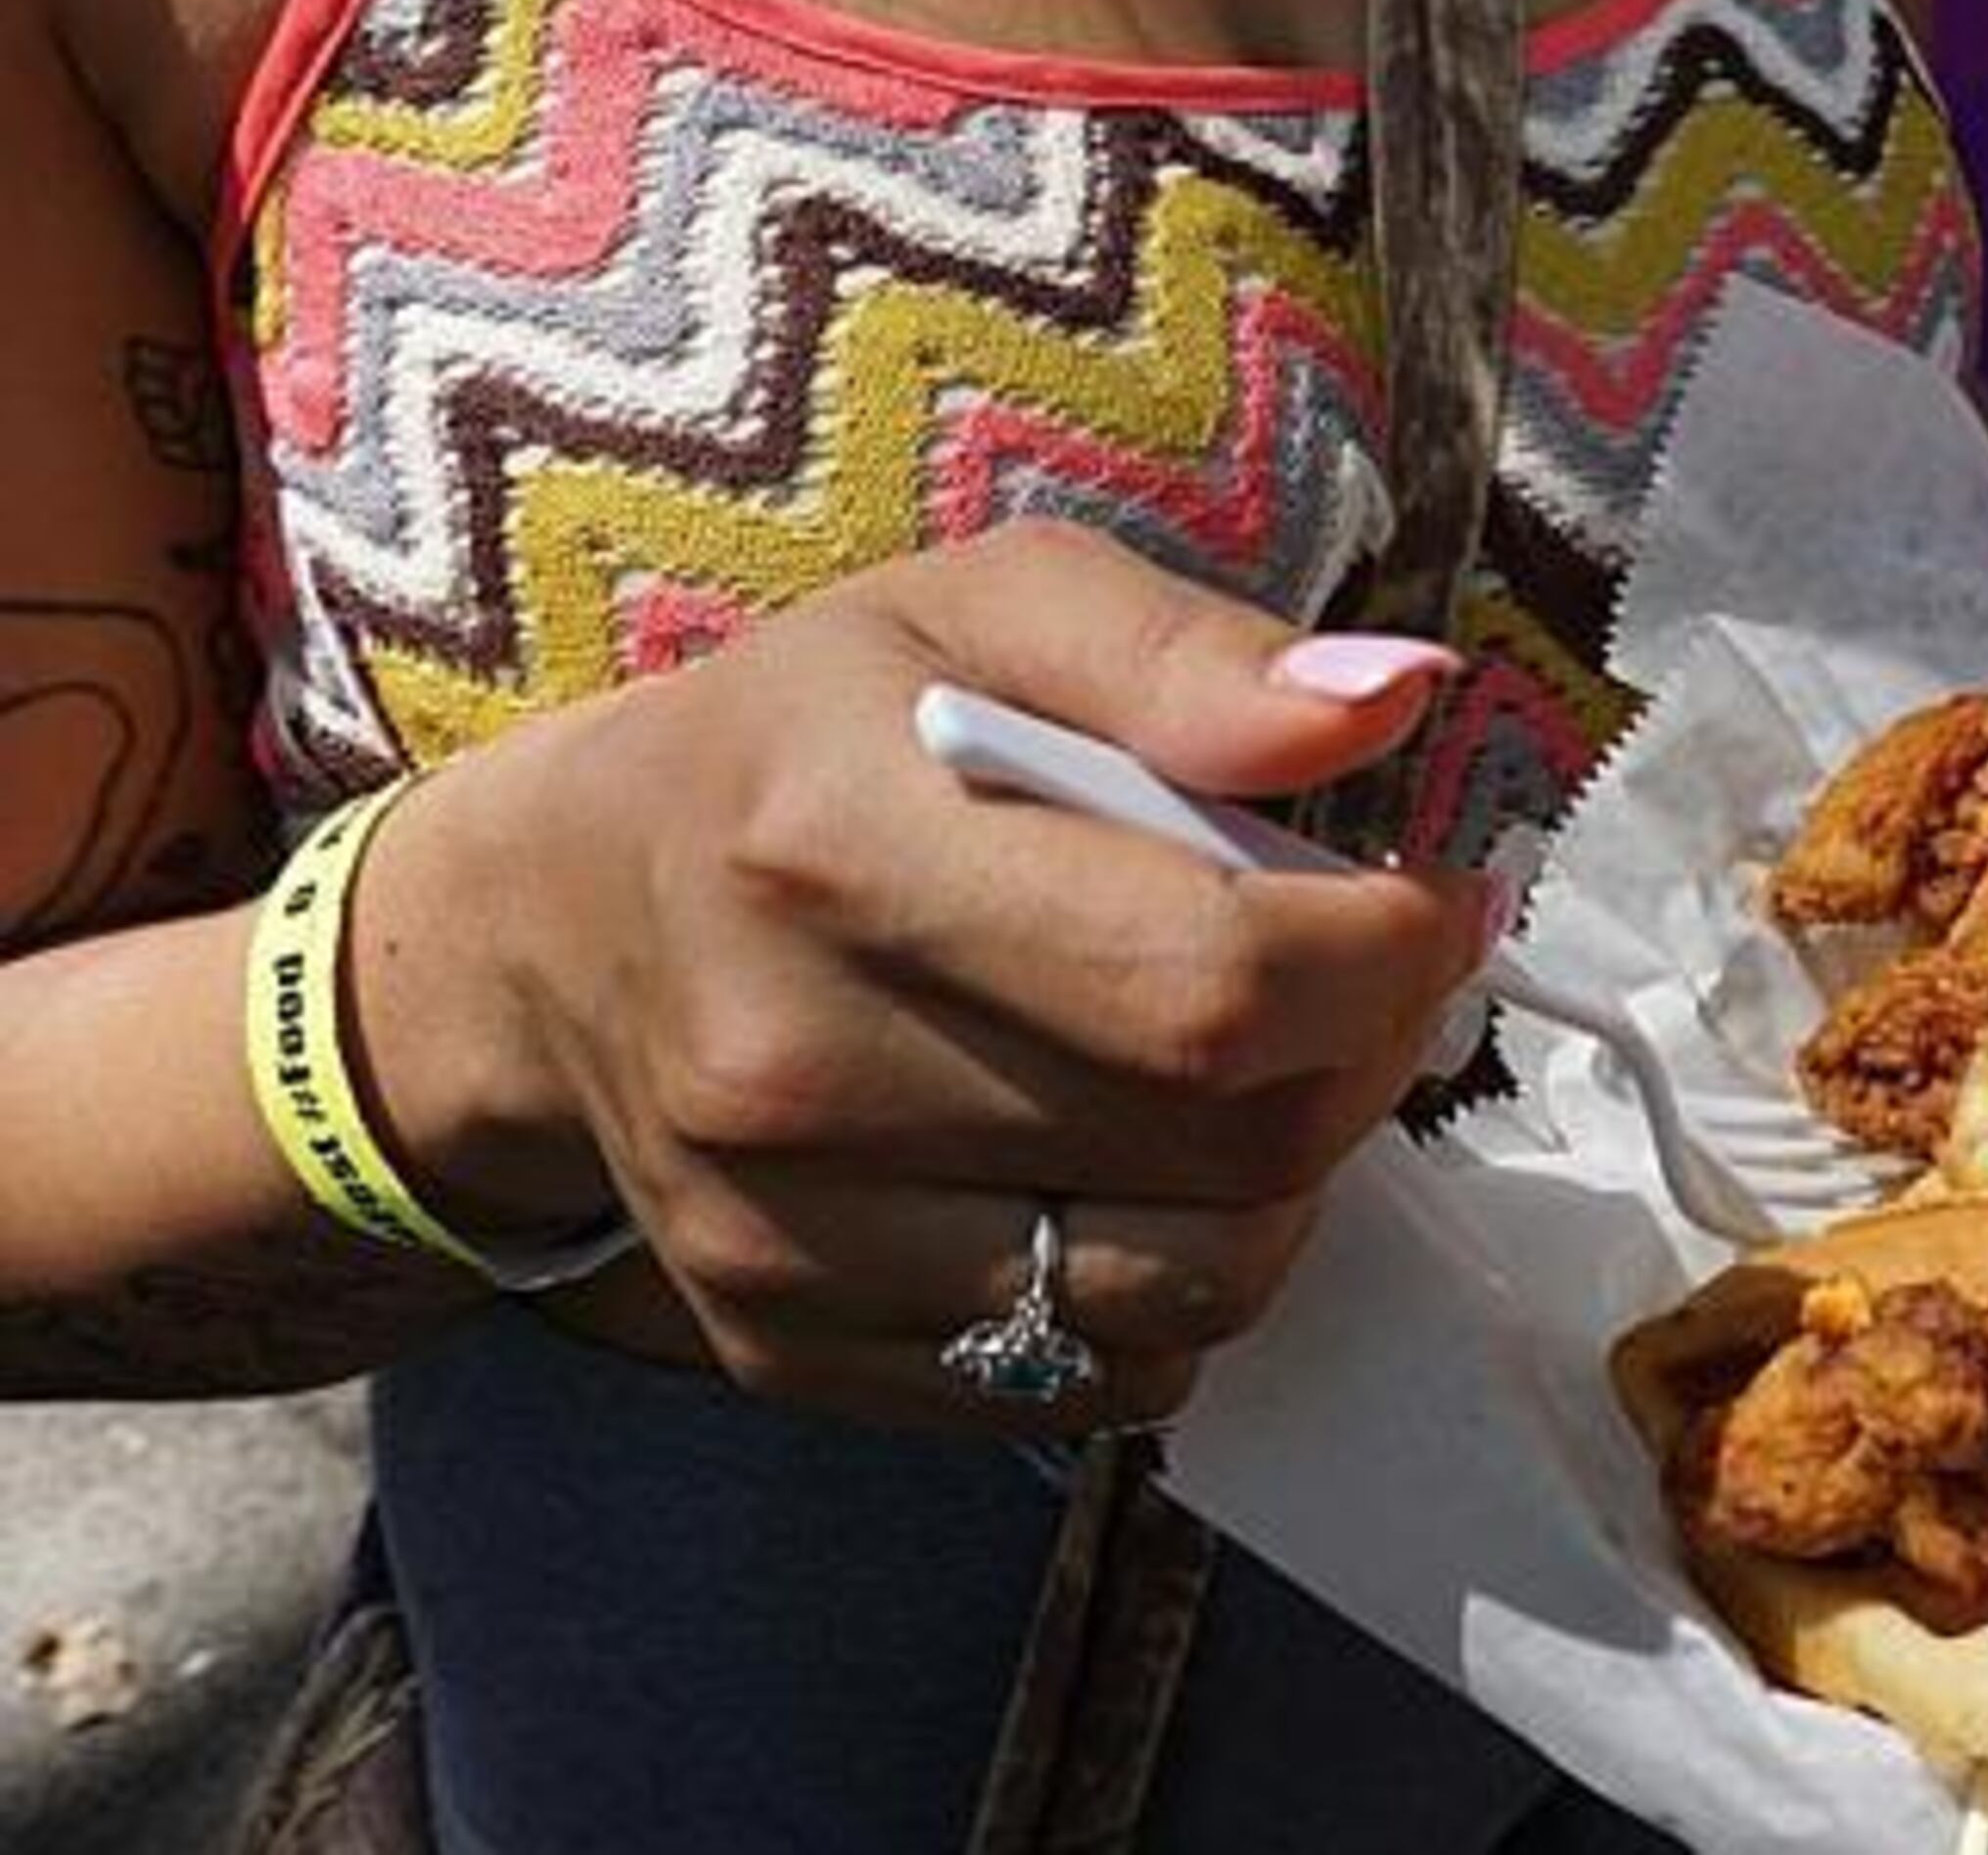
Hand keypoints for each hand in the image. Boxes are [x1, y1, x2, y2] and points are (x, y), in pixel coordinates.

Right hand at [355, 521, 1486, 1433]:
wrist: (555, 932)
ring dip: (1295, 1181)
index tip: (1427, 890)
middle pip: (1235, 1144)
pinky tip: (1149, 1167)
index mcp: (840, 847)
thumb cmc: (801, 742)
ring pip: (1198, 1290)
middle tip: (1362, 970)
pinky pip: (1108, 1381)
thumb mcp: (974, 612)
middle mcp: (797, 1071)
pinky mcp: (800, 1355)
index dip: (1389, 949)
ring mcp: (788, 1244)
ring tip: (1263, 1067)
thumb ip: (1186, 657)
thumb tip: (1398, 702)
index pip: (1216, 980)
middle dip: (1367, 1052)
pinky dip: (1185, 1288)